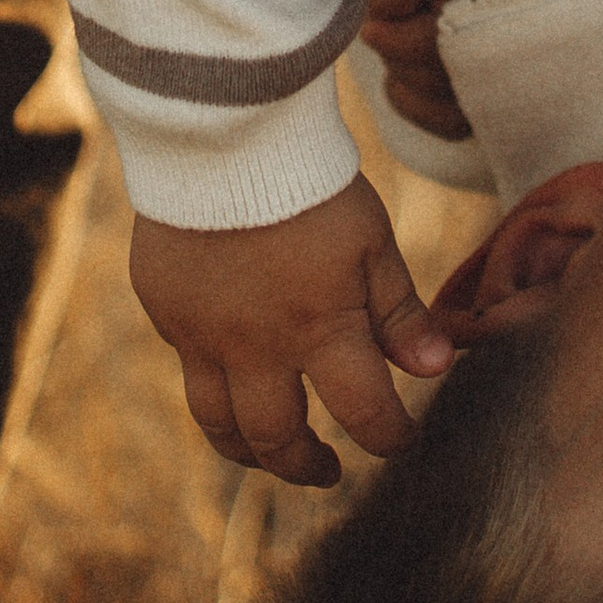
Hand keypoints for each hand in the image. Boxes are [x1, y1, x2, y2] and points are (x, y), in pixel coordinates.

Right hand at [127, 178, 452, 484]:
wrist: (223, 131)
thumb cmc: (311, 183)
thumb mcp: (371, 243)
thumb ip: (400, 313)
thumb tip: (438, 369)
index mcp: (320, 331)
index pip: (365, 415)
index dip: (390, 438)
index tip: (402, 441)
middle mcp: (256, 348)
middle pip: (276, 441)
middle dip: (306, 466)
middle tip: (327, 471)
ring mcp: (201, 335)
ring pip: (217, 423)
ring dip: (248, 450)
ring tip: (270, 451)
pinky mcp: (164, 309)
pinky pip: (187, 366)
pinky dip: (213, 382)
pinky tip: (233, 370)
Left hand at [330, 0, 507, 138]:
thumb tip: (393, 18)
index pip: (454, 42)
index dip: (403, 41)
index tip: (372, 17)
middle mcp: (501, 27)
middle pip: (458, 84)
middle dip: (404, 61)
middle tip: (380, 26)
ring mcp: (492, 57)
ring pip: (456, 111)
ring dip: (409, 83)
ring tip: (394, 40)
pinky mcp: (474, 81)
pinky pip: (449, 122)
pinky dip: (414, 102)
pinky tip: (400, 68)